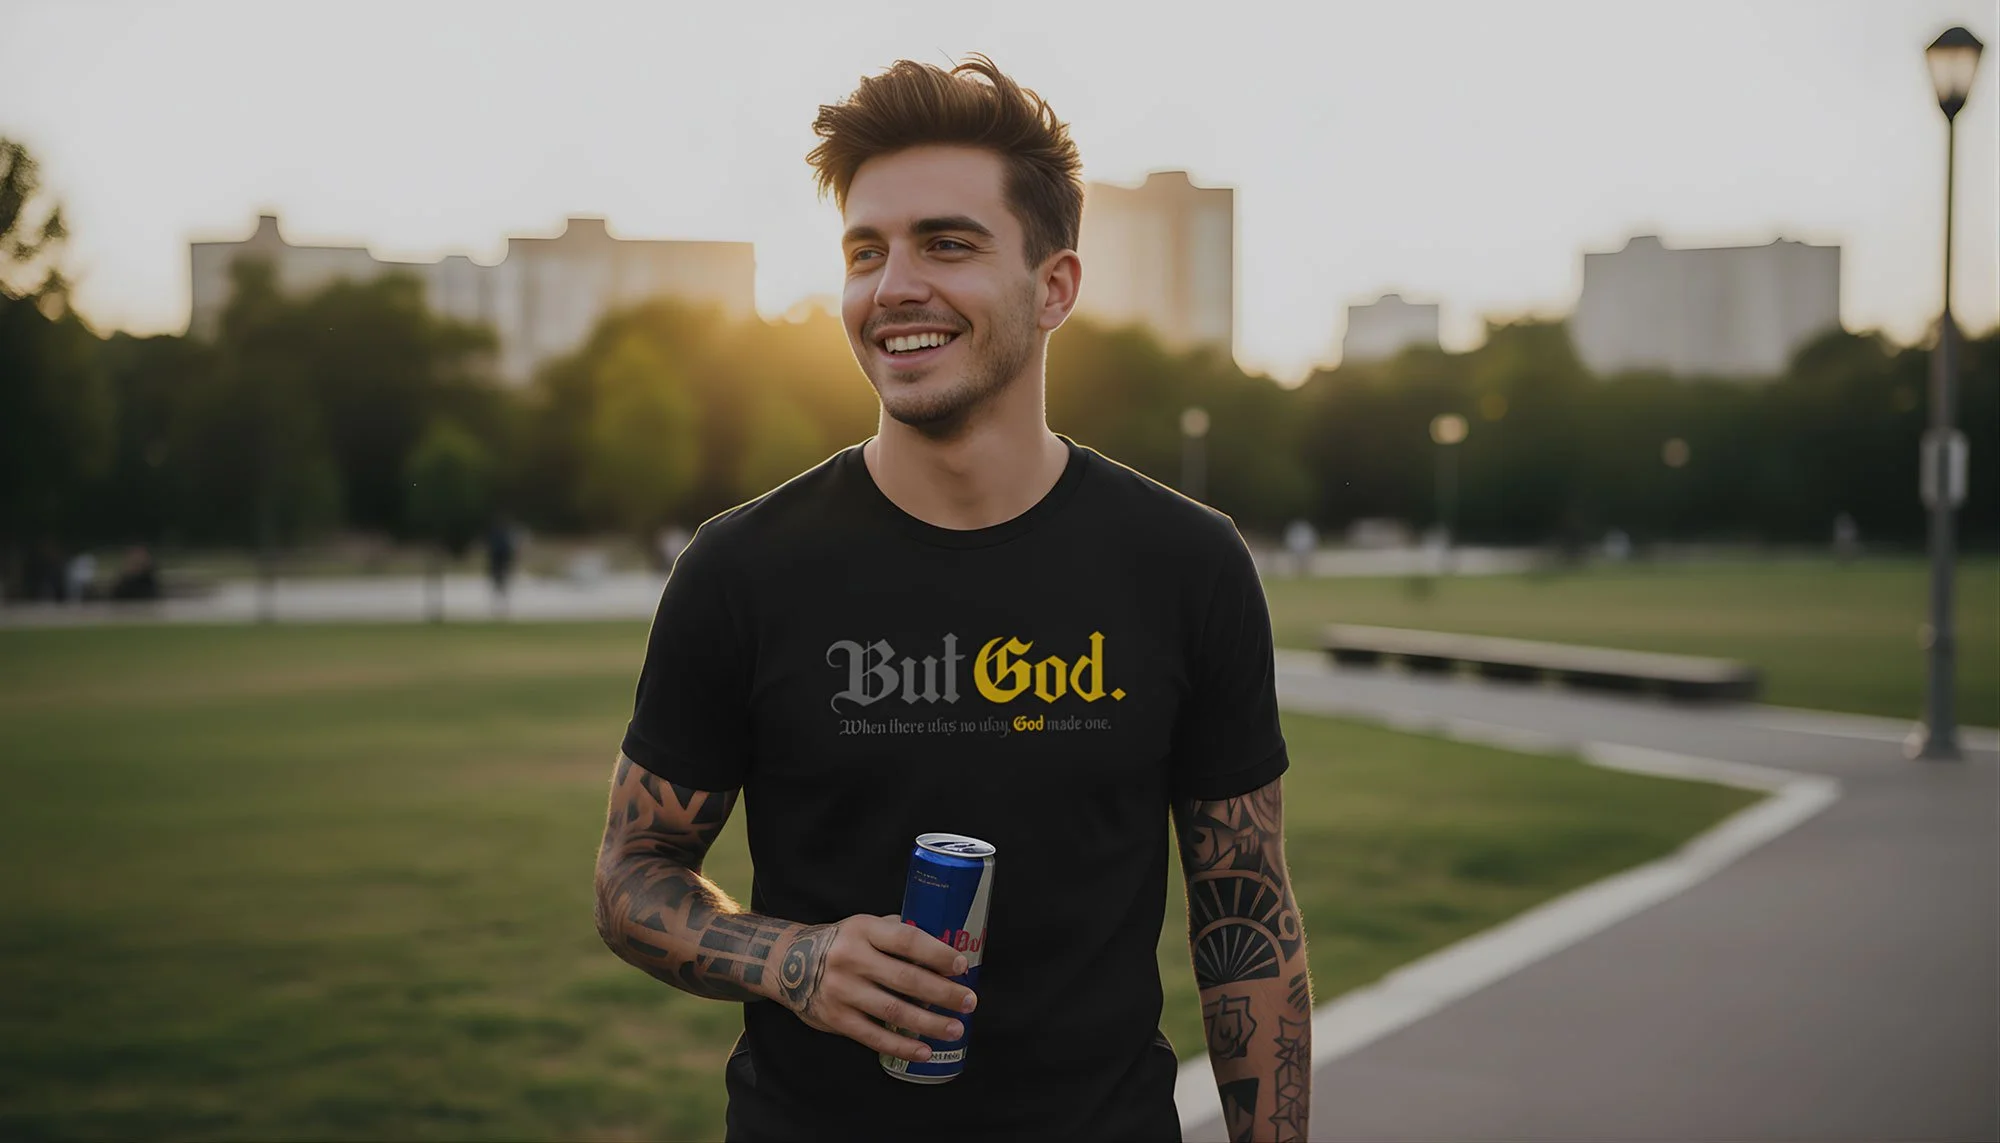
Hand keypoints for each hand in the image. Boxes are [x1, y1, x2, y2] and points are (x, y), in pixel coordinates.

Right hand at [773, 914, 978, 1061]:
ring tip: (955, 1029)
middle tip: (969, 1002)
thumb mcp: (864, 927)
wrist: (789, 963)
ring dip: (930, 1023)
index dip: (937, 953)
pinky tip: (924, 1050)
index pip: (907, 940)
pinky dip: (902, 1046)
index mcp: (864, 930)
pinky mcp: (835, 1019)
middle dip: (943, 993)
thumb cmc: (841, 943)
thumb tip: (943, 948)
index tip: (962, 966)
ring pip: (894, 1011)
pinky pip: (874, 1036)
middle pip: (906, 979)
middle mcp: (852, 959)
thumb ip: (896, 933)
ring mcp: (842, 991)